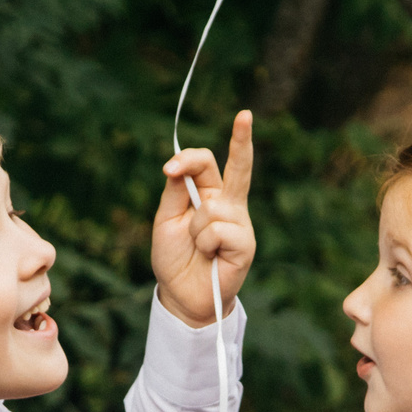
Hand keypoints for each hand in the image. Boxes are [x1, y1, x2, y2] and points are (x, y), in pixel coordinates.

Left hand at [153, 110, 255, 326]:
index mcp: (209, 194)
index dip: (188, 160)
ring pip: (213, 208)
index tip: (170, 168)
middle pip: (238, 167)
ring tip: (199, 248)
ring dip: (196, 230)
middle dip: (242, 139)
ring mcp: (240, 224)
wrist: (182, 296)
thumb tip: (180, 165)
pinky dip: (206, 244)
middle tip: (245, 115)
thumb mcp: (166, 220)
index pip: (206, 163)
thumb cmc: (175, 257)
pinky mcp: (246, 245)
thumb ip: (175, 191)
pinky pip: (219, 230)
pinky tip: (211, 257)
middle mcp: (229, 205)